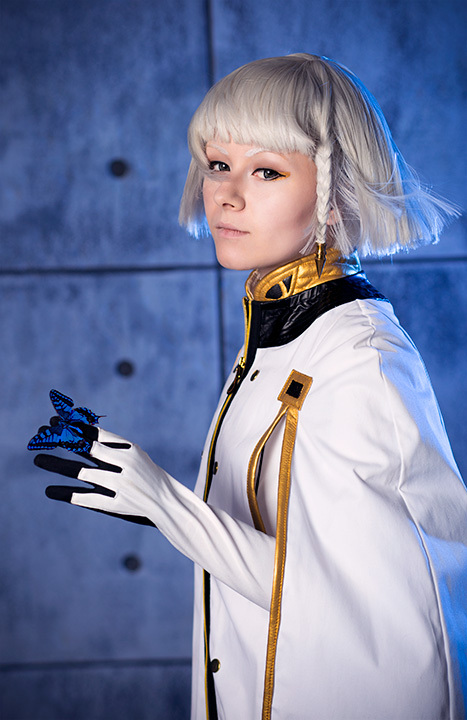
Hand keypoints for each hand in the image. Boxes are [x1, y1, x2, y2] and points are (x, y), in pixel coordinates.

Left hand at [34, 425, 159, 526]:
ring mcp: (119, 486)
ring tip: (37, 459)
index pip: (95, 434)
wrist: (167, 502)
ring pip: (81, 473)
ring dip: (57, 464)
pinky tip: (49, 490)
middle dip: (62, 440)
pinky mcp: (115, 506)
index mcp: (129, 449)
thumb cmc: (146, 473)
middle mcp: (124, 466)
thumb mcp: (133, 454)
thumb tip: (82, 427)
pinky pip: (85, 498)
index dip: (73, 427)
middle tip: (40, 434)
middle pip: (86, 449)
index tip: (54, 421)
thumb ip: (110, 444)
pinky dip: (66, 494)